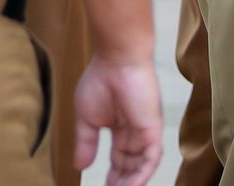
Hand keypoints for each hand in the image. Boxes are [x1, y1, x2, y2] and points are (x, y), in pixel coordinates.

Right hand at [72, 57, 161, 185]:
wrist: (116, 60)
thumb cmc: (101, 80)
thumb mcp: (87, 118)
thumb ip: (86, 143)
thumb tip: (79, 166)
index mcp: (120, 126)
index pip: (119, 157)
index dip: (113, 174)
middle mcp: (136, 130)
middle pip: (131, 164)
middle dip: (121, 181)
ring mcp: (146, 130)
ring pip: (142, 165)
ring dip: (131, 182)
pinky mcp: (153, 129)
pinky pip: (151, 159)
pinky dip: (141, 175)